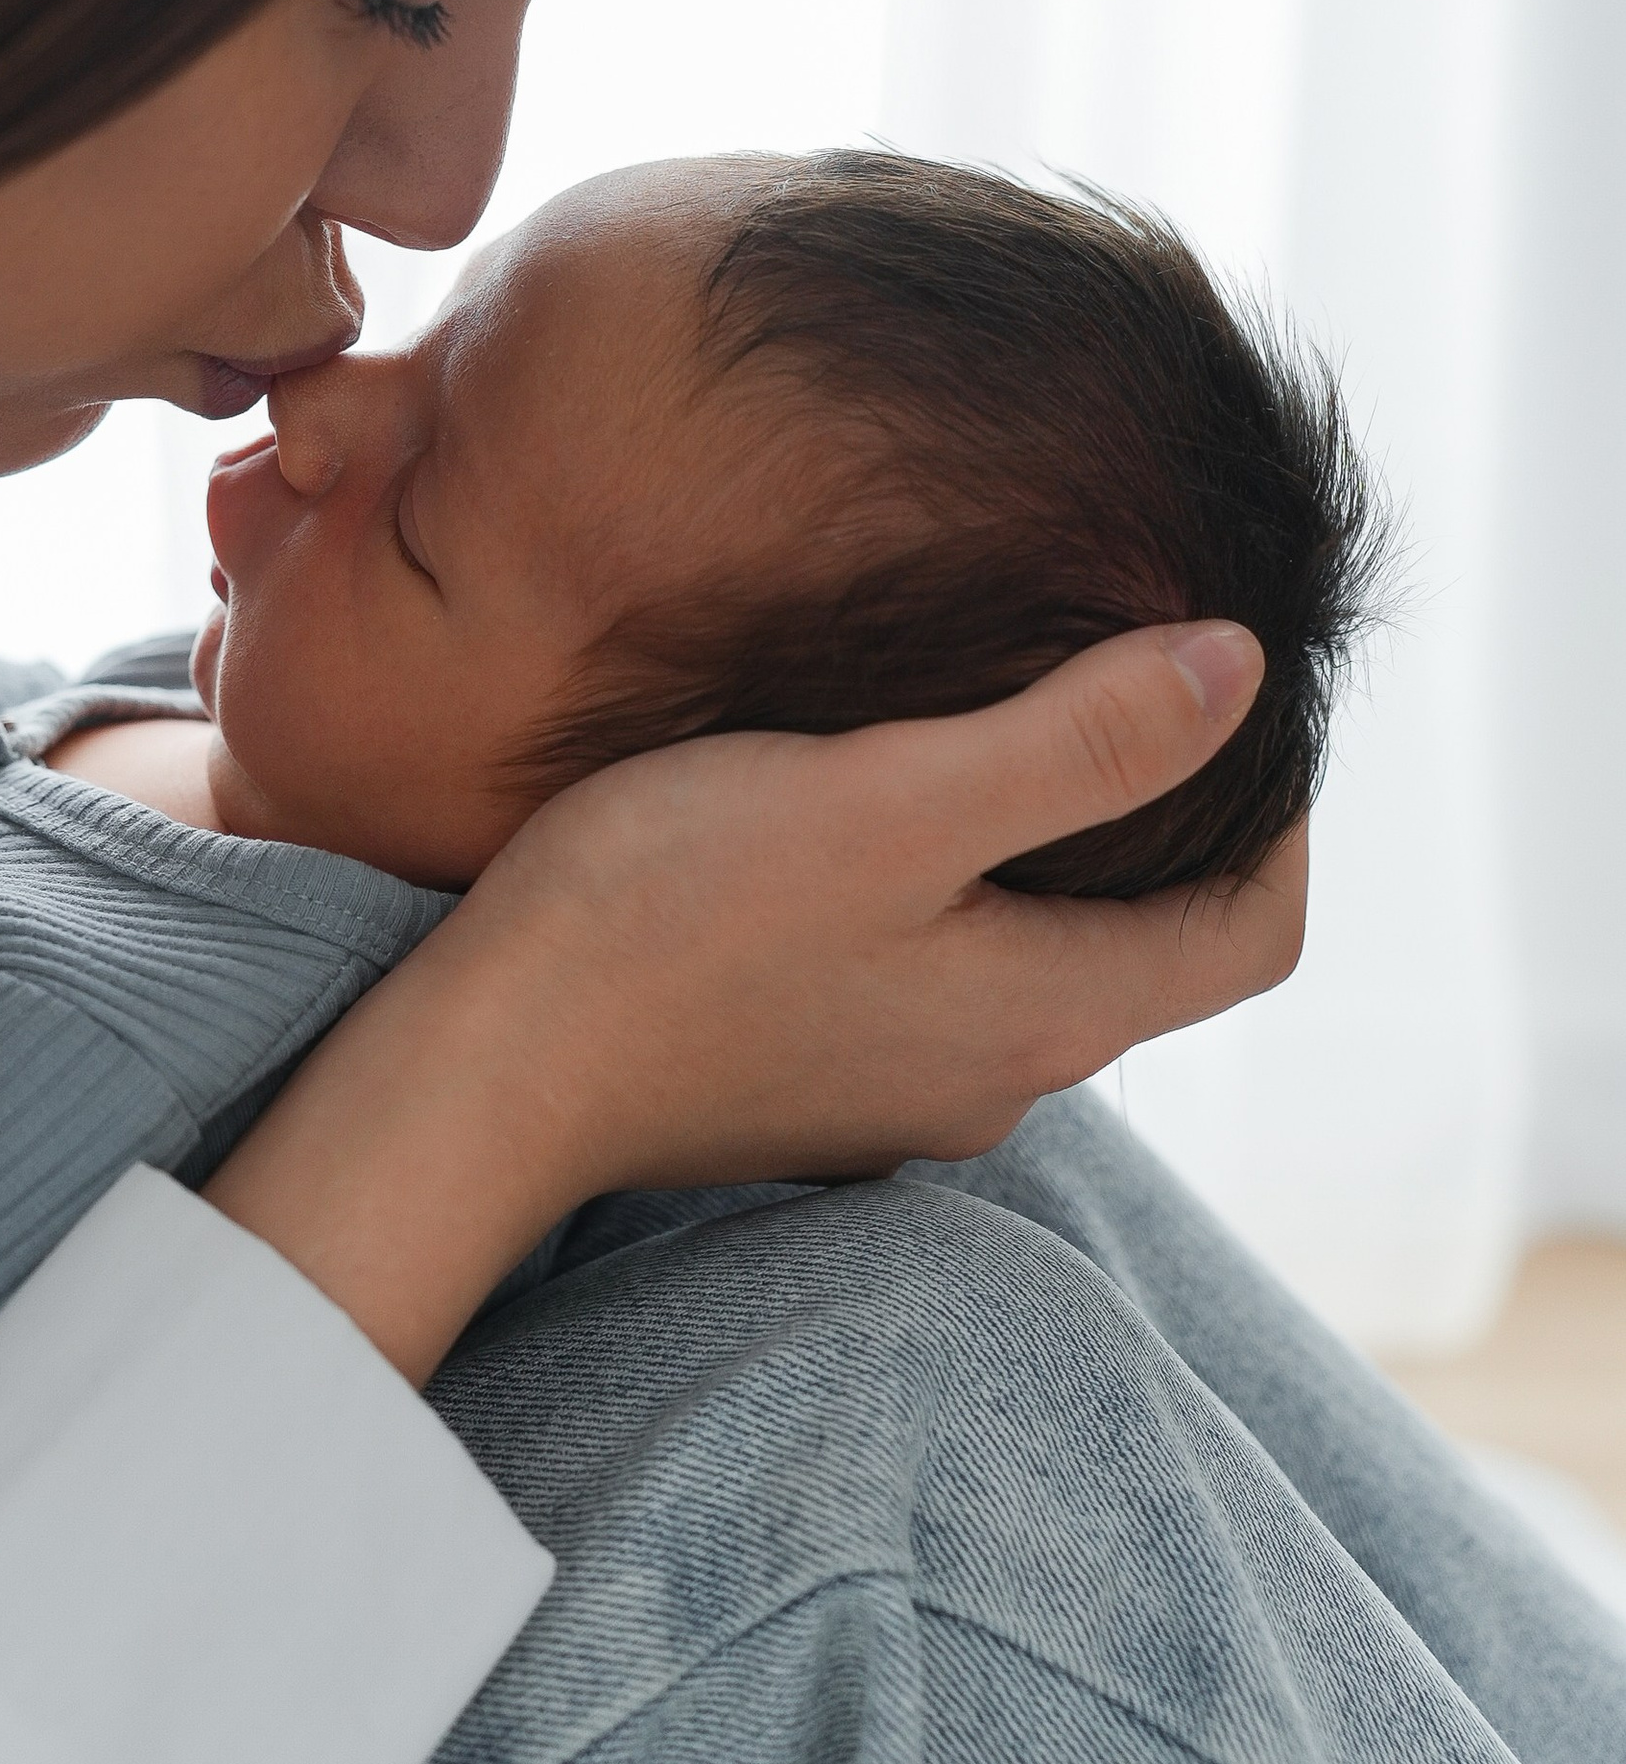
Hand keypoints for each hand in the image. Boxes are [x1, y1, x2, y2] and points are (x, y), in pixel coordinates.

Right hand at [210, 620, 1285, 1380]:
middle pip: (1145, 946)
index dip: (1276, 817)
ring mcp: (893, 1091)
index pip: (1254, 934)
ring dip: (1029, 851)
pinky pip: (919, 976)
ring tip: (980, 721)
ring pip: (1022, 955)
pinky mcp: (803, 1079)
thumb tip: (1240, 672)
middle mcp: (994, 1076)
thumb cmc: (673, 916)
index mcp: (1046, 1011)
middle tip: (1114, 677)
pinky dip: (930, 891)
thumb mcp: (895, 799)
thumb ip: (1078, 743)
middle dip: (1154, 820)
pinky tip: (853, 813)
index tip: (1228, 698)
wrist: (485, 1067)